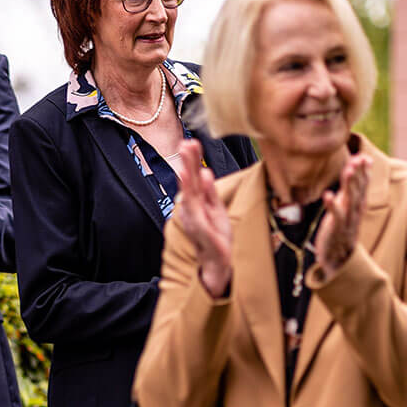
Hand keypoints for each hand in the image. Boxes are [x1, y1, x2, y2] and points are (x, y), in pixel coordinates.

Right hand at [173, 140, 231, 296]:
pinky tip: (191, 178)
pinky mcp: (200, 228)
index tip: (191, 142)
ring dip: (188, 170)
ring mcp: (193, 218)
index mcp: (196, 204)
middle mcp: (191, 209)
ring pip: (190, 189)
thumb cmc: (217, 239)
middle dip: (188, 160)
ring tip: (186, 152)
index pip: (193, 179)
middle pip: (189, 181)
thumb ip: (210, 192)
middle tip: (186, 141)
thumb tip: (206, 172)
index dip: (192, 161)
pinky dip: (192, 192)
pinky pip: (195, 207)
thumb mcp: (217, 210)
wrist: (219, 266)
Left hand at [314, 154, 371, 279]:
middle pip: (358, 189)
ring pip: (350, 200)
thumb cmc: (341, 227)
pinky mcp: (337, 229)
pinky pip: (336, 216)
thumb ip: (350, 188)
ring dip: (349, 185)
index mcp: (358, 204)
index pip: (364, 184)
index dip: (364, 171)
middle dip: (359, 174)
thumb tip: (353, 168)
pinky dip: (332, 205)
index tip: (364, 156)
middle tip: (358, 159)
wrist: (339, 258)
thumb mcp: (347, 206)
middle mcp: (355, 210)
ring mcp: (347, 220)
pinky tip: (327, 195)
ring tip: (347, 171)